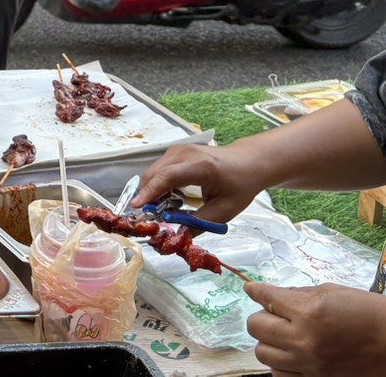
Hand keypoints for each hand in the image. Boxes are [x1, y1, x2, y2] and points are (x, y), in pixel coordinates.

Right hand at [131, 142, 265, 222]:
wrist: (248, 162)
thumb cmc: (239, 185)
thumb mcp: (225, 210)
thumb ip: (199, 223)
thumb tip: (178, 235)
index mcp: (200, 167)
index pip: (167, 177)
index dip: (150, 192)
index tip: (137, 206)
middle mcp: (185, 154)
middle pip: (155, 173)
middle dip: (148, 195)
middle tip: (150, 216)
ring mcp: (179, 150)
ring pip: (154, 171)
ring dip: (152, 190)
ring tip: (161, 209)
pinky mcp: (176, 152)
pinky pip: (159, 169)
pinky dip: (158, 184)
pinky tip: (168, 197)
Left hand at [245, 282, 385, 376]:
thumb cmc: (375, 314)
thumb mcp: (335, 292)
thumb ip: (300, 295)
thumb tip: (275, 295)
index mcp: (308, 312)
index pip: (265, 298)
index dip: (256, 291)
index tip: (252, 289)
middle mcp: (304, 340)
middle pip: (256, 328)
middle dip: (261, 316)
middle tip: (274, 313)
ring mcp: (309, 365)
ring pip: (262, 354)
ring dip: (269, 341)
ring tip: (284, 335)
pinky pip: (281, 375)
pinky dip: (281, 364)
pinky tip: (293, 355)